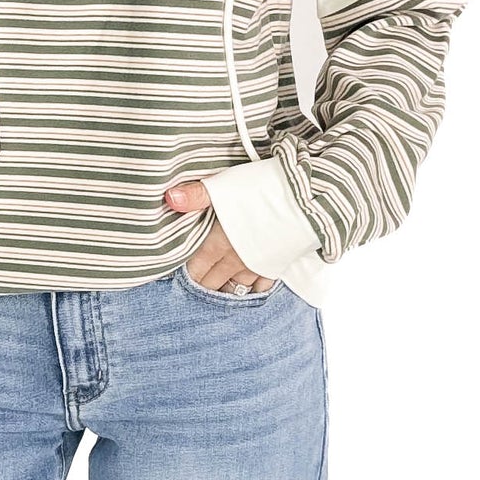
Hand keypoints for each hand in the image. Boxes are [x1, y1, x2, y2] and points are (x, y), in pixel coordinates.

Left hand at [164, 179, 275, 294]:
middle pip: (213, 282)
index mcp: (218, 243)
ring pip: (236, 287)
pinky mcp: (279, 264)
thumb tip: (169, 199)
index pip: (195, 269)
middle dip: (202, 288)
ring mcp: (259, 265)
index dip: (185, 277)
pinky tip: (249, 290)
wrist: (310, 199)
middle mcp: (236, 260)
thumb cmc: (265, 189)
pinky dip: (252, 290)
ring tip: (216, 294)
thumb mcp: (225, 186)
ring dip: (224, 292)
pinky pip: (261, 287)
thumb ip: (195, 195)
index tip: (177, 283)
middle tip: (193, 293)